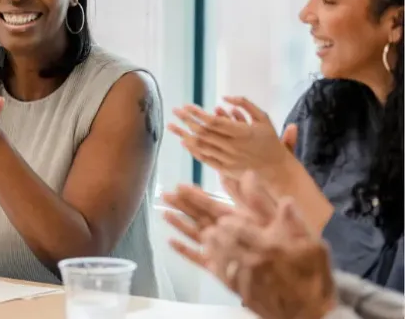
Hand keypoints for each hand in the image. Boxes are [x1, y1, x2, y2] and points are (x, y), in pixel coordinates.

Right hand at [163, 172, 278, 260]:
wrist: (293, 283)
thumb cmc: (287, 251)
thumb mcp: (273, 221)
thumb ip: (259, 200)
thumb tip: (248, 174)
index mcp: (239, 220)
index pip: (213, 206)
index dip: (197, 196)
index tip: (180, 186)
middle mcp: (228, 233)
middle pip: (200, 217)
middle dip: (183, 206)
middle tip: (165, 195)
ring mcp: (222, 251)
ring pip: (197, 235)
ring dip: (180, 224)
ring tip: (164, 214)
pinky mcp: (219, 269)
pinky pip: (199, 258)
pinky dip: (185, 250)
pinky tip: (171, 243)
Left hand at [168, 97, 294, 180]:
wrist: (276, 169)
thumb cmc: (269, 140)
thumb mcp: (263, 117)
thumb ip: (245, 104)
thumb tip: (224, 98)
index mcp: (242, 133)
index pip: (213, 122)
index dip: (198, 113)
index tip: (186, 106)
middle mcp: (233, 147)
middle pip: (204, 133)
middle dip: (186, 120)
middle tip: (175, 111)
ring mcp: (227, 159)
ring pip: (201, 146)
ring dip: (184, 135)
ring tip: (172, 126)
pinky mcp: (225, 169)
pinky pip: (205, 159)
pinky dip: (193, 150)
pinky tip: (184, 141)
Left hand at [201, 202, 334, 318]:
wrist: (311, 312)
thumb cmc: (314, 275)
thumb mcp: (313, 245)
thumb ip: (296, 222)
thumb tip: (285, 200)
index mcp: (270, 246)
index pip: (237, 228)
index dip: (226, 222)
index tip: (223, 219)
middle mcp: (254, 261)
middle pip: (223, 241)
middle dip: (215, 231)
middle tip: (212, 227)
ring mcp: (246, 279)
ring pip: (218, 257)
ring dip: (211, 246)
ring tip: (207, 237)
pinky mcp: (242, 292)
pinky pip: (221, 276)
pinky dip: (213, 264)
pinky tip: (211, 258)